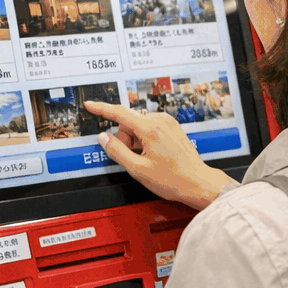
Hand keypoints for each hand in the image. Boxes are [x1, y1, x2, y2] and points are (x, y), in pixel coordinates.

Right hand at [83, 102, 234, 210]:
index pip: (119, 113)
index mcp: (151, 129)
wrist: (197, 182)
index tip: (90, 104)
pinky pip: (149, 128)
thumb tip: (103, 138)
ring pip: (138, 125)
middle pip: (128, 122)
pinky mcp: (172, 127)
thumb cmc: (173, 179)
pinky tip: (153, 154)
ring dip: (135, 140)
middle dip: (125, 139)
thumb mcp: (138, 169)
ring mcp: (168, 123)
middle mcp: (161, 121)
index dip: (101, 109)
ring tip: (146, 158)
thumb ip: (117, 151)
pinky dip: (145, 139)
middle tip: (133, 158)